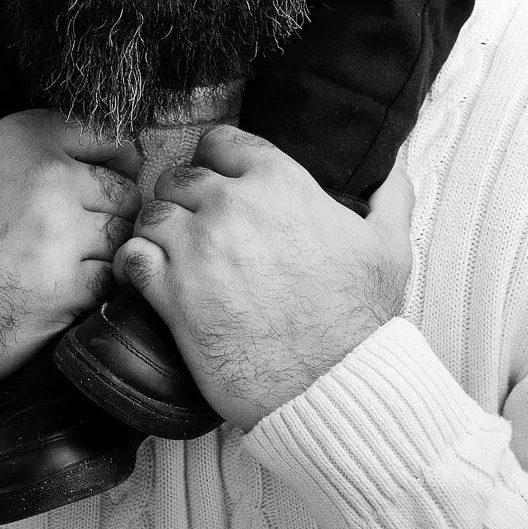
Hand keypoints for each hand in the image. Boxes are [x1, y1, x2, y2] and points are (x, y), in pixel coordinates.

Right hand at [0, 109, 142, 388]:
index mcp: (24, 139)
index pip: (106, 133)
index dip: (114, 156)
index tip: (110, 172)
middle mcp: (50, 179)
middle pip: (123, 186)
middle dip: (113, 208)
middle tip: (94, 225)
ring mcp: (62, 235)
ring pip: (123, 232)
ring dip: (110, 247)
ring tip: (85, 257)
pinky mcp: (69, 287)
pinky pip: (113, 276)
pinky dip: (101, 284)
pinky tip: (77, 287)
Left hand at [114, 125, 413, 428]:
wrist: (333, 387)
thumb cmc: (360, 320)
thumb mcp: (390, 247)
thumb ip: (390, 196)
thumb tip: (395, 165)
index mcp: (279, 182)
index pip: (221, 141)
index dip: (216, 161)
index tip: (218, 183)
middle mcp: (232, 205)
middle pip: (180, 176)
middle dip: (184, 198)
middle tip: (195, 228)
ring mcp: (198, 247)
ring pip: (152, 212)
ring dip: (158, 231)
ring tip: (171, 253)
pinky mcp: (172, 292)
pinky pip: (132, 255)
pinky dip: (134, 263)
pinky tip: (148, 276)